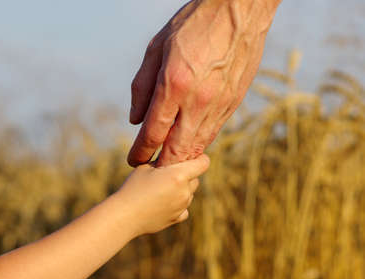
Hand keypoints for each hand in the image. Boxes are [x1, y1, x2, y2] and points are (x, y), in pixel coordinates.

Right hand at [116, 154, 209, 236]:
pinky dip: (177, 204)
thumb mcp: (146, 166)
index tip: (192, 157)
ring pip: (189, 194)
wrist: (124, 215)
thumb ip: (163, 160)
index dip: (199, 158)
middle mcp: (184, 192)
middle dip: (187, 175)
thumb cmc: (133, 187)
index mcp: (178, 176)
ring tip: (161, 189)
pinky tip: (162, 202)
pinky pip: (184, 208)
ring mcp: (182, 207)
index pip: (203, 163)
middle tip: (168, 174)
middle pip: (196, 179)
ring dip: (181, 189)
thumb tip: (172, 154)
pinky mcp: (177, 218)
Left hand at [128, 0, 280, 166]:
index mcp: (173, 84)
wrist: (240, 10)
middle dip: (160, 164)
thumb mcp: (156, 48)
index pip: (153, 132)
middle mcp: (196, 100)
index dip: (141, 151)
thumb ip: (142, 86)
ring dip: (180, 158)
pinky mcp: (232, 103)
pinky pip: (212, 132)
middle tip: (150, 168)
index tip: (133, 160)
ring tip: (168, 162)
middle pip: (176, 149)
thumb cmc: (193, 25)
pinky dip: (198, 143)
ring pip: (196, 145)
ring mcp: (218, 104)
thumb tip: (135, 120)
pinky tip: (189, 145)